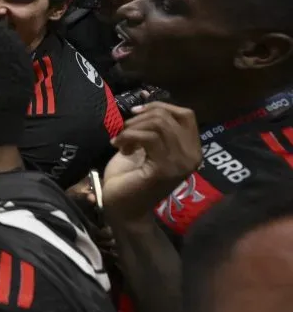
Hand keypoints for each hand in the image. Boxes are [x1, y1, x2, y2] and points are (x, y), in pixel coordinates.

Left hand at [102, 102, 202, 223]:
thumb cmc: (130, 178)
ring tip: (121, 142)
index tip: (135, 113)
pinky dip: (128, 136)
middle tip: (124, 132)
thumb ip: (151, 128)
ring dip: (132, 128)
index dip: (159, 106)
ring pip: (159, 124)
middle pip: (169, 116)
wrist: (124, 210)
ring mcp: (181, 163)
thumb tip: (146, 101)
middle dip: (140, 118)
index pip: (185, 114)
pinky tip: (119, 147)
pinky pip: (148, 137)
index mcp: (191, 149)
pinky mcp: (165, 169)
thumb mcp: (144, 147)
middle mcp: (192, 155)